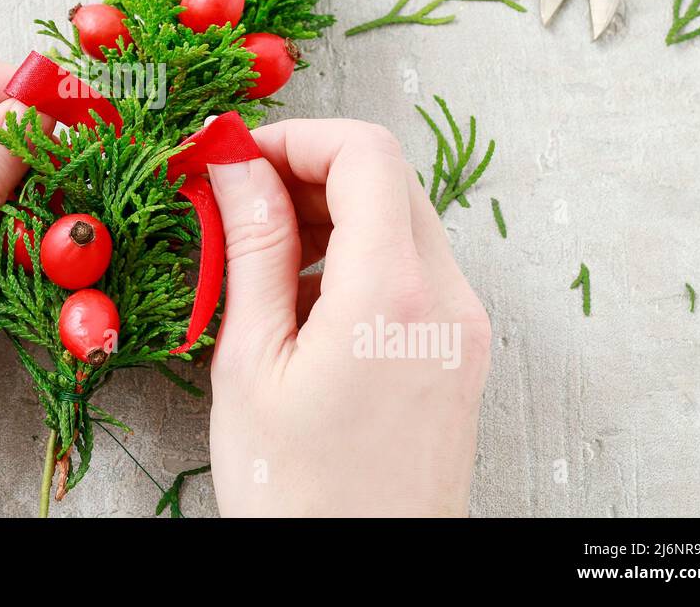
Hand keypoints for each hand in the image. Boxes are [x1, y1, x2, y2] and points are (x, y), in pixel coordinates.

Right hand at [206, 119, 490, 516]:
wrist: (363, 580)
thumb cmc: (296, 494)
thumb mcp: (251, 362)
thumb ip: (252, 248)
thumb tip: (235, 166)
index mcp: (393, 295)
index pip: (365, 152)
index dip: (296, 136)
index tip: (237, 157)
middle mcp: (447, 300)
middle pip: (387, 178)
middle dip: (307, 171)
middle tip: (237, 202)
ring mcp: (464, 327)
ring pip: (400, 220)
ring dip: (329, 215)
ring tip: (261, 264)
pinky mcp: (461, 351)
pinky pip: (411, 269)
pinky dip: (355, 258)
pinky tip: (301, 306)